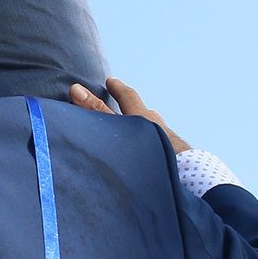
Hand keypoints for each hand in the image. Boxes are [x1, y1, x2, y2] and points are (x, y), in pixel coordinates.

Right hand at [68, 77, 191, 153]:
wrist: (181, 177)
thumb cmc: (148, 151)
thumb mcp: (118, 129)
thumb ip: (97, 112)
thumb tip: (75, 89)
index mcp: (144, 119)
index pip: (129, 98)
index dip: (118, 89)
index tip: (111, 82)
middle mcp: (159, 129)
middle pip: (146, 114)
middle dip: (135, 109)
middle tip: (127, 104)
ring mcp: (168, 147)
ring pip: (155, 132)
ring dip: (145, 130)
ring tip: (139, 133)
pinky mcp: (174, 164)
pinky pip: (160, 150)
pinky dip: (152, 148)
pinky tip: (149, 158)